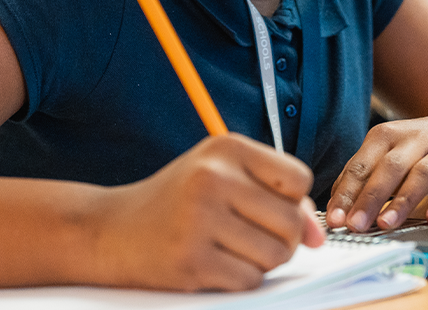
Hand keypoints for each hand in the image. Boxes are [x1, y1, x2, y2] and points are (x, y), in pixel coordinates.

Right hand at [93, 134, 324, 291]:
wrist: (110, 230)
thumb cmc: (178, 202)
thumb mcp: (223, 178)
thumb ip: (276, 197)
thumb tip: (317, 235)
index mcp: (226, 147)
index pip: (299, 179)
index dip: (292, 201)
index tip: (266, 208)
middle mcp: (213, 177)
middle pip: (291, 222)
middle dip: (281, 238)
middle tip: (249, 236)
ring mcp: (200, 219)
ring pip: (275, 254)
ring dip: (261, 261)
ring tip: (230, 249)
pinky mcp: (191, 260)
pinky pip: (249, 280)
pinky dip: (240, 279)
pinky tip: (214, 265)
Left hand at [325, 115, 427, 232]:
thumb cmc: (414, 151)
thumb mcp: (384, 154)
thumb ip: (359, 178)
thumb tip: (335, 208)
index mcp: (387, 135)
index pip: (362, 164)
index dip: (347, 193)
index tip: (335, 218)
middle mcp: (415, 140)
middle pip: (391, 167)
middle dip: (371, 197)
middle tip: (356, 224)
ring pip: (423, 174)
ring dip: (403, 200)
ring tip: (386, 223)